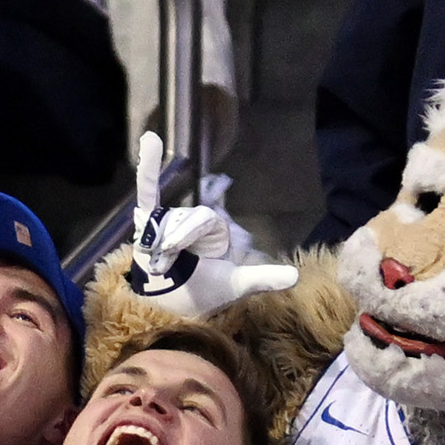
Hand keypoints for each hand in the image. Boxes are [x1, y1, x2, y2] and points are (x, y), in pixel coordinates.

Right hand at [125, 133, 298, 316]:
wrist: (168, 304)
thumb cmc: (200, 292)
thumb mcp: (235, 283)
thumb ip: (262, 277)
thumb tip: (296, 275)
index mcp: (213, 230)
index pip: (211, 219)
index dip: (200, 232)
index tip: (190, 247)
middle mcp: (192, 220)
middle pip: (194, 218)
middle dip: (186, 239)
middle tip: (182, 261)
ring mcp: (170, 219)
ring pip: (175, 218)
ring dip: (170, 239)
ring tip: (167, 259)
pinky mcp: (148, 222)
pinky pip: (149, 191)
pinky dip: (148, 167)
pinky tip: (151, 139)